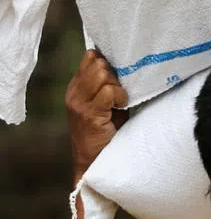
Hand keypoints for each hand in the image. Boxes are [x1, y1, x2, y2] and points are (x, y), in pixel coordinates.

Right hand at [65, 50, 127, 177]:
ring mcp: (79, 103)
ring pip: (102, 74)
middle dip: (115, 73)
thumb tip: (127, 66)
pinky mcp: (89, 114)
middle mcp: (74, 92)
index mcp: (77, 86)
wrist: (94, 161)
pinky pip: (109, 91)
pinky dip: (120, 96)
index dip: (109, 61)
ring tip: (120, 101)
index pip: (91, 57)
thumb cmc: (107, 133)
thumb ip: (109, 85)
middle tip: (121, 92)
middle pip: (98, 62)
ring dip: (118, 85)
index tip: (120, 76)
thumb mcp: (106, 104)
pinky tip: (122, 107)